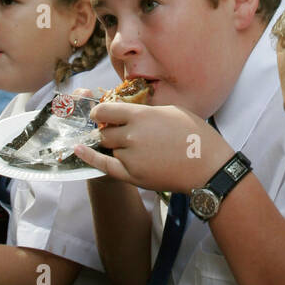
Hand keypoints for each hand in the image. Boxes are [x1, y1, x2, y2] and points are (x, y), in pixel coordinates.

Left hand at [74, 101, 227, 192]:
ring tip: (131, 146)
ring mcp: (130, 156)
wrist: (208, 166)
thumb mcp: (171, 111)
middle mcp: (131, 135)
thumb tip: (128, 112)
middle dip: (108, 130)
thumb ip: (145, 111)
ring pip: (108, 147)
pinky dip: (89, 157)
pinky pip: (104, 165)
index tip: (99, 113)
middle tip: (118, 131)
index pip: (106, 110)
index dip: (100, 111)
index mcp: (141, 115)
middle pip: (105, 130)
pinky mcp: (133, 175)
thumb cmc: (195, 134)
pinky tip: (77, 150)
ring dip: (114, 145)